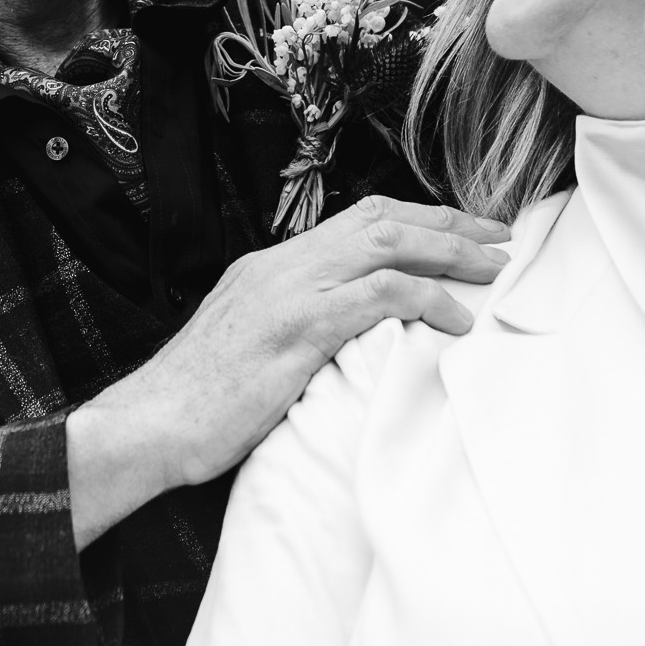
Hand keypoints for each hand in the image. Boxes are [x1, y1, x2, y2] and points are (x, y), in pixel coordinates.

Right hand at [66, 195, 507, 546]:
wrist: (145, 427)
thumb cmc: (195, 407)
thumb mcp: (251, 351)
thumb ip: (297, 331)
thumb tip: (351, 340)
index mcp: (269, 268)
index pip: (356, 221)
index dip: (416, 219)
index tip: (461, 233)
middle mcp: (280, 265)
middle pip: (380, 218)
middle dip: (446, 223)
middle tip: (499, 236)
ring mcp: (287, 292)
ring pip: (386, 243)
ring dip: (448, 252)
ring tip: (493, 269)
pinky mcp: (296, 328)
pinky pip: (378, 297)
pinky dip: (426, 300)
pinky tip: (456, 320)